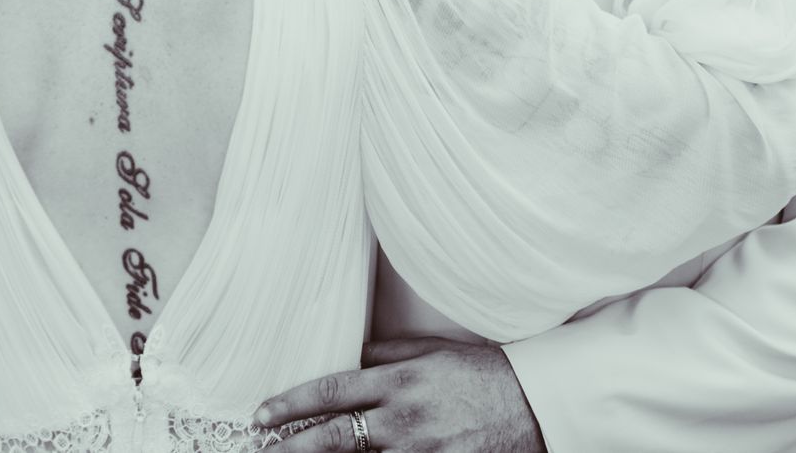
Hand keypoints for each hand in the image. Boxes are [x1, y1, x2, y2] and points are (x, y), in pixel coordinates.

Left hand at [256, 337, 544, 452]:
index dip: (292, 403)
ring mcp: (421, 451)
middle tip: (261, 451)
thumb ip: (388, 354)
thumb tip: (351, 356)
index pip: (332, 391)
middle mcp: (404, 418)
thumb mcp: (433, 353)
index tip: (261, 414)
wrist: (534, 404)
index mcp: (400, 381)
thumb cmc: (481, 374)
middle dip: (291, 446)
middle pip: (334, 436)